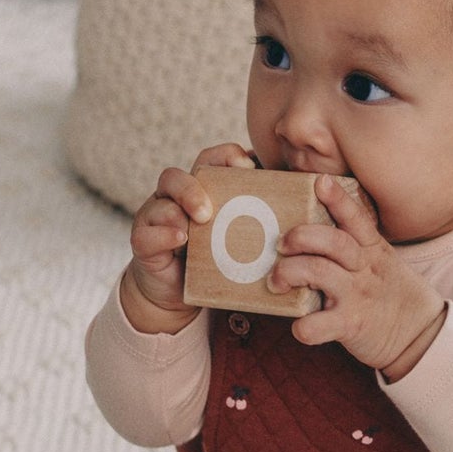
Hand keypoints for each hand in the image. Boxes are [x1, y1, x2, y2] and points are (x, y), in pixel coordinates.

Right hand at [126, 142, 256, 323]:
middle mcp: (175, 198)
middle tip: (213, 207)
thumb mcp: (237, 235)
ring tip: (199, 222)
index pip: (211, 159)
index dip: (226, 156)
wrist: (178, 295)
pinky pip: (146, 233)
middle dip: (195, 187)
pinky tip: (181, 240)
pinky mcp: (144, 243)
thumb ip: (261, 217)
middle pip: (177, 176)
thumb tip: (308, 204)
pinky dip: (163, 234)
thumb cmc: (214, 258)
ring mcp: (156, 219)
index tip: (247, 166)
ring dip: (181, 207)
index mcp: (202, 189)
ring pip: (160, 202)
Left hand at [267, 173, 446, 377]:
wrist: (420, 333)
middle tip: (280, 244)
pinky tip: (298, 327)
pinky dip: (304, 327)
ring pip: (319, 272)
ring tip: (275, 282)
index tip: (321, 182)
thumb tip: (309, 230)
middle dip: (301, 237)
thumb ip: (353, 245)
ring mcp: (358, 296)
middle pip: (333, 241)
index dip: (338, 199)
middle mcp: (364, 269)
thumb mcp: (380, 261)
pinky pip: (320, 325)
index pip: (356, 218)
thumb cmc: (388, 293)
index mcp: (371, 249)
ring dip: (289, 272)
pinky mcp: (351, 325)